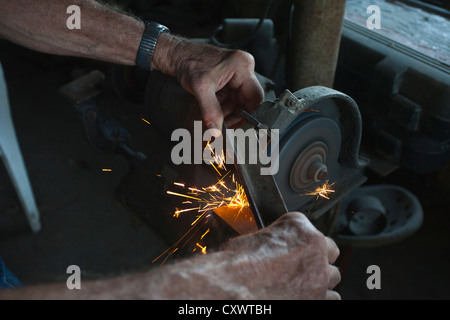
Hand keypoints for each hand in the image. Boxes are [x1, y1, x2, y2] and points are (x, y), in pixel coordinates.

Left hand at [153, 33, 264, 129]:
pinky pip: (232, 97)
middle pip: (247, 100)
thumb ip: (210, 111)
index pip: (255, 97)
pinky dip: (224, 107)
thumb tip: (216, 131)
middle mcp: (244, 68)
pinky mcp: (231, 78)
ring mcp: (238, 73)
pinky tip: (214, 111)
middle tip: (222, 125)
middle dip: (235, 114)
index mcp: (242, 67)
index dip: (247, 113)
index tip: (235, 124)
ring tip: (215, 118)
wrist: (179, 55)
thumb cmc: (189, 63)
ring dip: (228, 112)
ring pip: (239, 101)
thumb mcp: (201, 89)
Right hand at [222, 212, 340, 299]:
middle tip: (301, 266)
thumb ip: (278, 240)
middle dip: (317, 259)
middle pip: (330, 252)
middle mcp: (315, 249)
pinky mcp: (318, 298)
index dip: (306, 244)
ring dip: (321, 278)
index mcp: (299, 226)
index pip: (314, 232)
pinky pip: (332, 298)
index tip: (299, 250)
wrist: (232, 285)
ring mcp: (319, 275)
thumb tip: (280, 248)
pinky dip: (321, 297)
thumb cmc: (237, 263)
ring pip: (333, 276)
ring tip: (304, 283)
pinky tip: (306, 295)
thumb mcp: (257, 237)